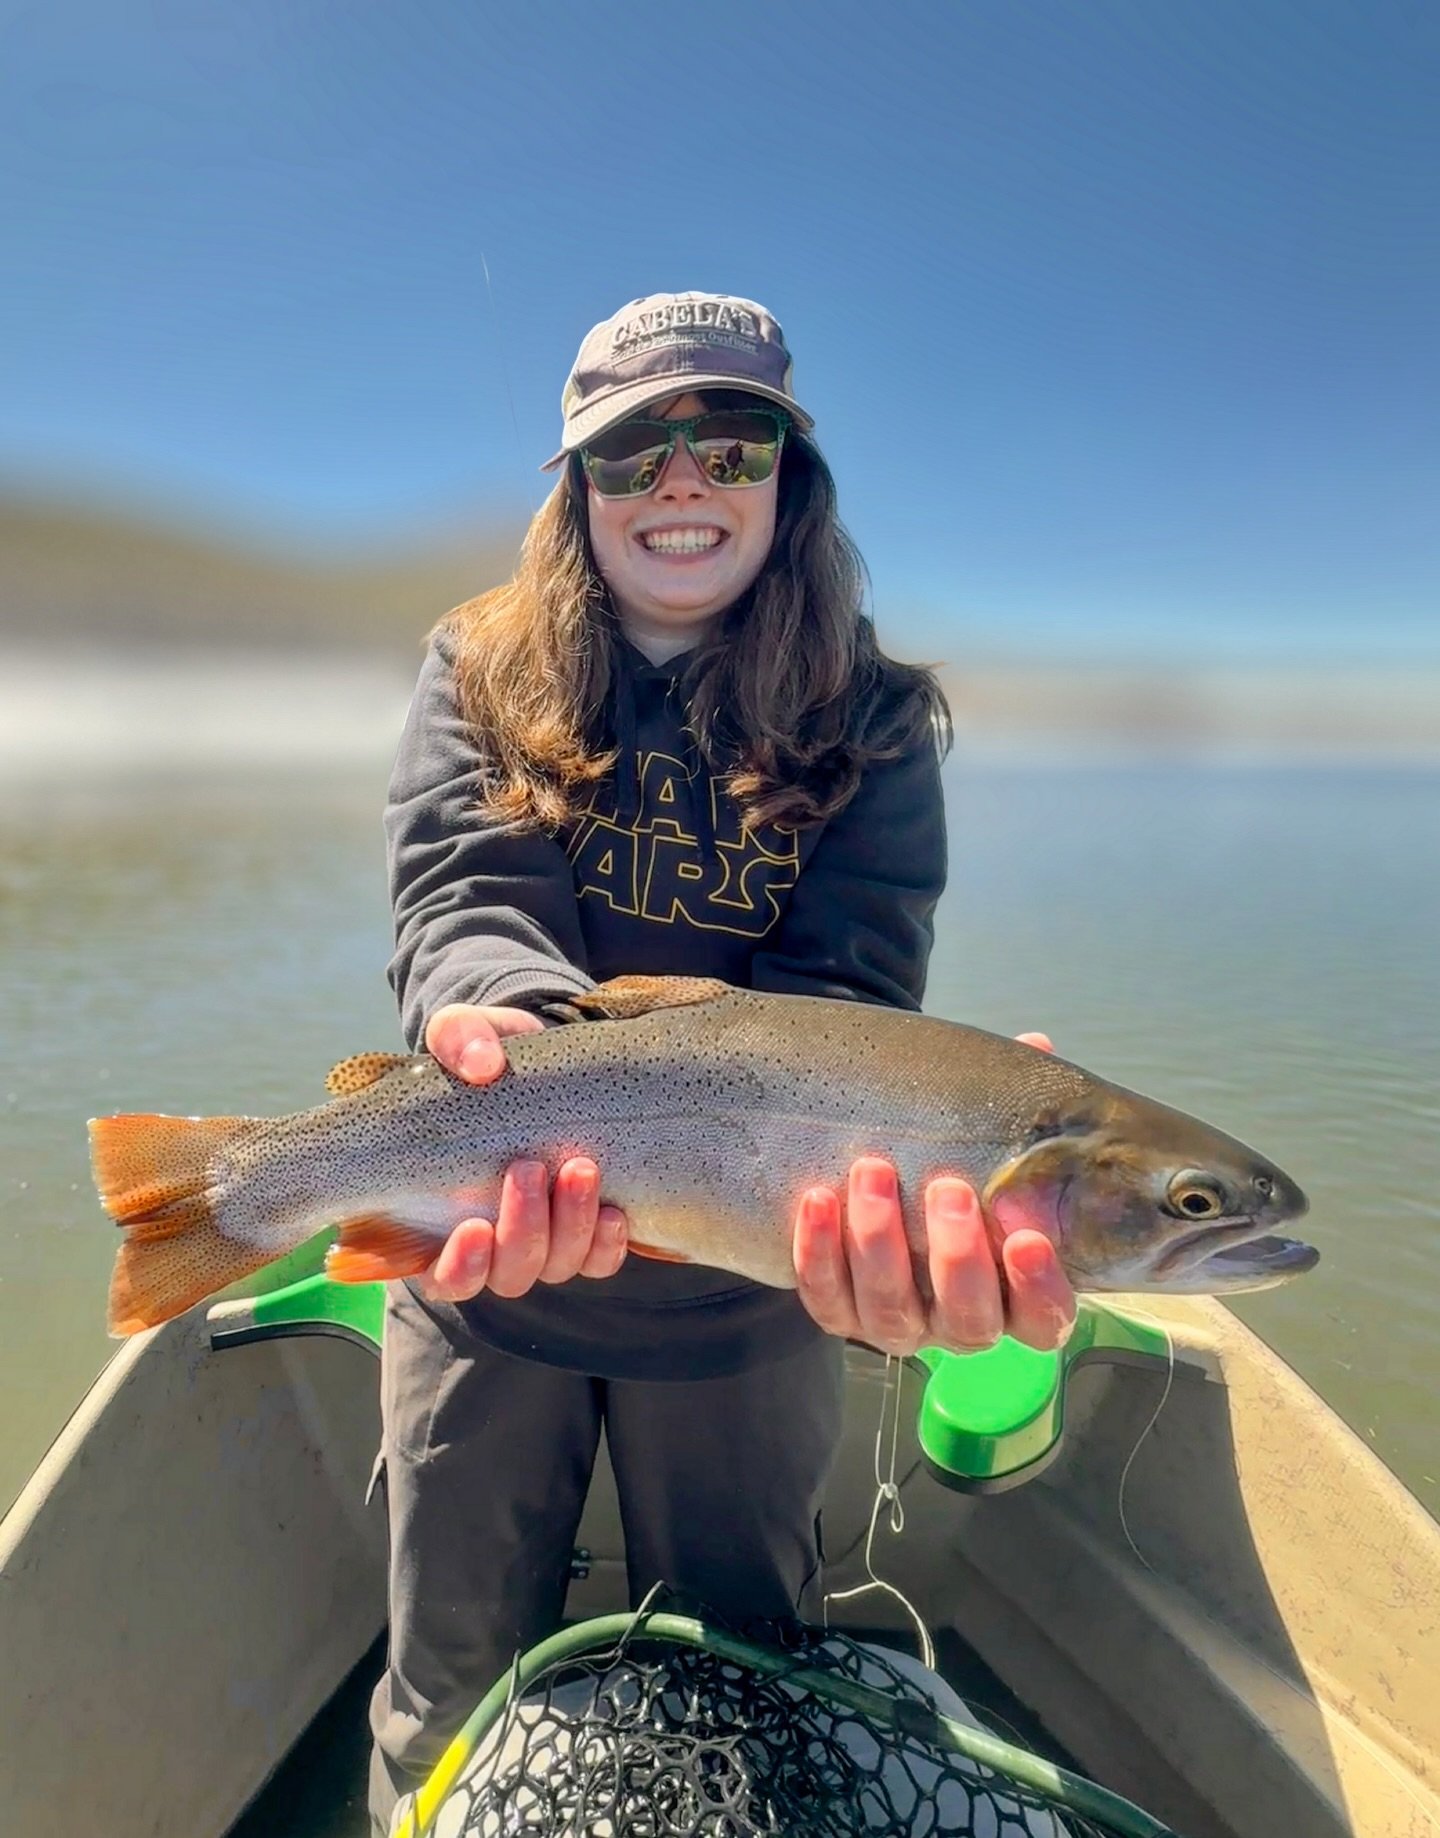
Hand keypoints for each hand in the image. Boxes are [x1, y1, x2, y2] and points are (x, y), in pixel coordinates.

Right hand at [417, 1003, 627, 1303]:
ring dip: (570, 1227)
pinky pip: (599, 1260)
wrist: (544, 1060)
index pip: (443, 1276)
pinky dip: (606, 1244)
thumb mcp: (466, 1034)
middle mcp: (493, 1244)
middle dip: (523, 1229)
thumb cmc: (489, 1058)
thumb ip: (459, 1039)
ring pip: (556, 1266)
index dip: (459, 1266)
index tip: (473, 1226)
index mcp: (440, 1218)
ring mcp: (544, 1242)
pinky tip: (615, 1212)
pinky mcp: (586, 1232)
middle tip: (529, 1169)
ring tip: (580, 1169)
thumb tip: (482, 1063)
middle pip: (509, 1273)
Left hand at [791, 1029, 1075, 1356]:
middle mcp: (961, 1322)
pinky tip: (817, 1198)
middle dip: (957, 1258)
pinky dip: (819, 1253)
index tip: (1027, 1237)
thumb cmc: (954, 1159)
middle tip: (948, 1188)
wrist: (883, 1178)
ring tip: (873, 1170)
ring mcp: (901, 1324)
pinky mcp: (842, 1313)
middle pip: (969, 1322)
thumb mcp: (988, 1132)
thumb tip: (1036, 1046)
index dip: (1040, 1287)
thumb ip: (1015, 1102)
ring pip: (891, 1314)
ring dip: (879, 1244)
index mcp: (1015, 1292)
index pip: (1044, 1317)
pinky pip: (826, 1299)